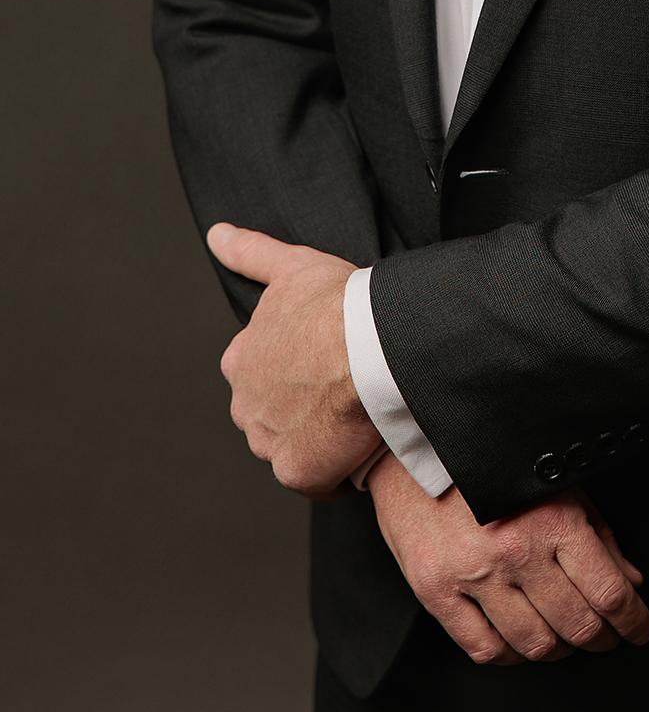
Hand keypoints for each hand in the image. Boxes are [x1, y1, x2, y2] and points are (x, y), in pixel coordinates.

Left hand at [207, 221, 380, 496]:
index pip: (260, 372)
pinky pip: (315, 477)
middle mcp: (245, 405)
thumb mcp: (292, 267)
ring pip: (291, 445)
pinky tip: (357, 447)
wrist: (368, 347)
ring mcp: (268, 442)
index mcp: (241, 360)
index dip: (293, 367)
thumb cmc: (336, 304)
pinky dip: (332, 469)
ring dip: (316, 436)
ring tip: (354, 416)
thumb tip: (216, 234)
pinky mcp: (298, 472)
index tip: (321, 359)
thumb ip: (250, 253)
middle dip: (300, 406)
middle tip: (341, 387)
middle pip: (272, 412)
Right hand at [366, 452, 648, 665]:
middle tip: (606, 635)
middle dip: (602, 638)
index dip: (634, 620)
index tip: (639, 628)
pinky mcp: (437, 590)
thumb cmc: (492, 458)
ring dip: (558, 650)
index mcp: (554, 519)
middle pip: (577, 625)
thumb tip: (631, 581)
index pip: (609, 592)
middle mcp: (516, 551)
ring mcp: (474, 574)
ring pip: (534, 645)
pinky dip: (510, 655)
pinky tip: (518, 641)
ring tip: (563, 637)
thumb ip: (598, 535)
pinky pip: (484, 649)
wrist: (415, 444)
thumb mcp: (558, 483)